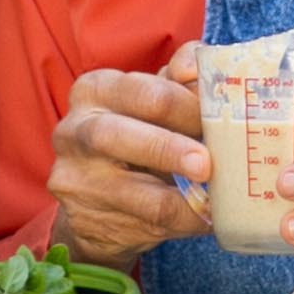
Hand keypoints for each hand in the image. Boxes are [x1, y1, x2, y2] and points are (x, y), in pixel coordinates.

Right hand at [46, 45, 210, 266]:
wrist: (96, 198)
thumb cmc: (137, 136)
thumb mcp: (154, 103)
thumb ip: (180, 83)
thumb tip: (200, 70)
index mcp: (96, 89)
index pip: (144, 91)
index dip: (187, 106)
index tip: (220, 122)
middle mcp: (75, 129)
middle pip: (117, 134)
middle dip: (167, 149)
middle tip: (206, 164)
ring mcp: (73, 176)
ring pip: (125, 190)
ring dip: (175, 197)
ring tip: (210, 200)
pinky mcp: (80, 217)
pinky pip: (136, 223)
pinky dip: (176, 221)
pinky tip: (201, 219)